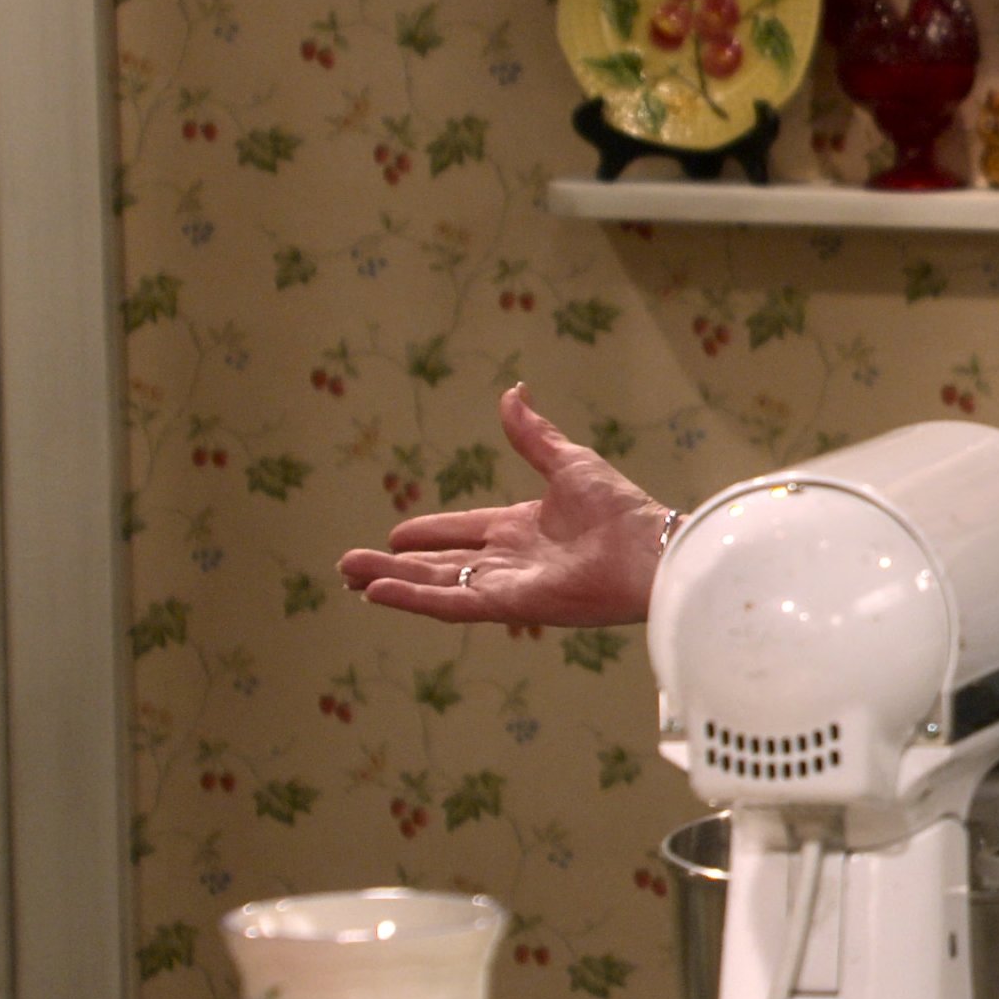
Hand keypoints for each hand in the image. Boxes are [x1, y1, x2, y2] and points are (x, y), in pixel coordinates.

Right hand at [338, 383, 669, 626]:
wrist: (650, 550)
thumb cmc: (621, 509)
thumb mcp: (568, 462)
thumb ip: (533, 435)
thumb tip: (512, 392)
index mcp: (523, 528)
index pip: (463, 530)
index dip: (428, 533)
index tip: (395, 534)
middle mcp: (510, 561)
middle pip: (440, 564)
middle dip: (394, 565)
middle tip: (349, 566)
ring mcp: (506, 586)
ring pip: (436, 584)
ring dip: (392, 582)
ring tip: (349, 577)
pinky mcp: (507, 606)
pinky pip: (452, 604)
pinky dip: (413, 599)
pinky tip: (378, 592)